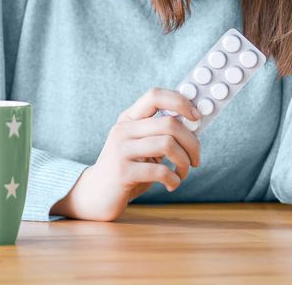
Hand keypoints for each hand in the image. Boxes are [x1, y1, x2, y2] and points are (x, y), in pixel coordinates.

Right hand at [50, 88, 201, 221]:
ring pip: (168, 144)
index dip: (180, 102)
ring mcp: (121, 150)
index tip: (196, 116)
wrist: (95, 195)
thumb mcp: (141, 146)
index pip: (155, 95)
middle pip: (169, 123)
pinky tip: (172, 184)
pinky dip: (173, 179)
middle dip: (192, 142)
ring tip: (182, 173)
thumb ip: (160, 134)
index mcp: (129, 119)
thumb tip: (195, 125)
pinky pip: (160, 171)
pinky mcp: (122, 172)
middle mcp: (123, 130)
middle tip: (196, 159)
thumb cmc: (127, 169)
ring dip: (184, 162)